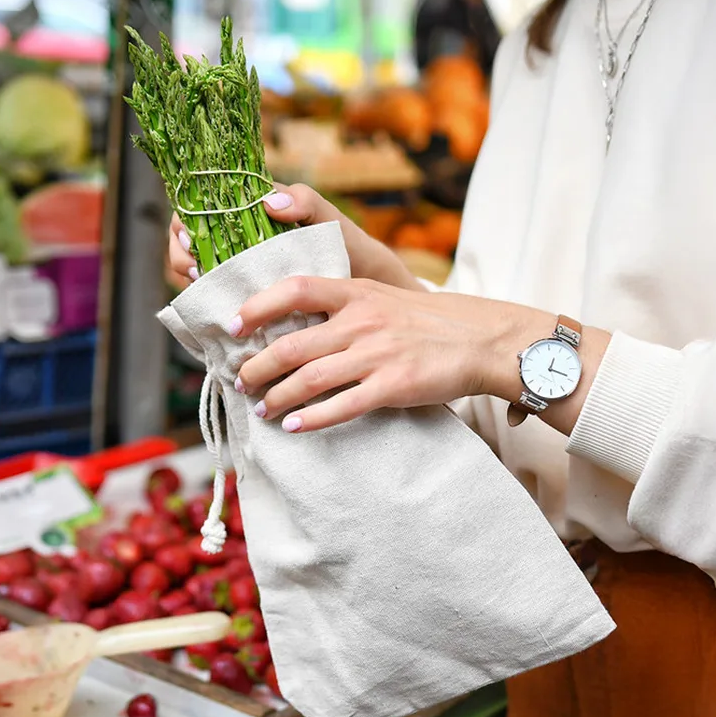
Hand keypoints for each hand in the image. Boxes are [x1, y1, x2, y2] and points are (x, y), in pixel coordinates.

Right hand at [167, 183, 423, 291]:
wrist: (367, 296)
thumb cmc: (350, 250)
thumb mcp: (332, 221)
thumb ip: (308, 202)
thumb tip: (271, 201)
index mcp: (250, 212)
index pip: (199, 207)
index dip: (185, 222)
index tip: (192, 239)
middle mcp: (236, 240)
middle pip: (186, 242)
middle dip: (182, 256)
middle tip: (199, 271)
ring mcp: (237, 271)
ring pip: (193, 273)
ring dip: (192, 283)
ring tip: (209, 291)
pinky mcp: (242, 300)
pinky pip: (211, 301)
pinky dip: (207, 307)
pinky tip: (218, 313)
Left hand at [233, 277, 553, 432]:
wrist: (482, 339)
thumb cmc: (424, 321)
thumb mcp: (381, 296)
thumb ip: (339, 305)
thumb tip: (289, 323)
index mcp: (356, 292)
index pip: (294, 290)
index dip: (257, 307)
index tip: (233, 326)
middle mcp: (362, 320)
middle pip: (291, 345)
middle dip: (257, 367)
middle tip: (241, 381)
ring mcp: (377, 354)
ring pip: (309, 378)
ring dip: (277, 397)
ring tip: (262, 408)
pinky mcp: (393, 385)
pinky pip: (342, 406)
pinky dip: (311, 418)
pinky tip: (293, 426)